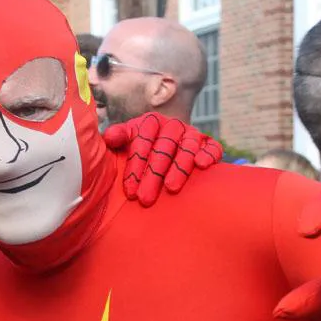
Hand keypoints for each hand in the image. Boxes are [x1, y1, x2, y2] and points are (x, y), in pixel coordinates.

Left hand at [103, 113, 222, 206]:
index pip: (142, 141)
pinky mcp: (208, 143)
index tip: (129, 191)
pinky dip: (208, 154)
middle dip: (153, 174)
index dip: (135, 166)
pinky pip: (212, 147)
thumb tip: (108, 138)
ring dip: (179, 167)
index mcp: (151, 122)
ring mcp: (191, 134)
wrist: (165, 148)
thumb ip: (117, 137)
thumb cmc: (141, 149)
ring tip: (171, 189)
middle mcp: (173, 126)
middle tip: (145, 198)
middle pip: (164, 148)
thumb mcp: (127, 140)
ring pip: (187, 147)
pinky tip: (201, 166)